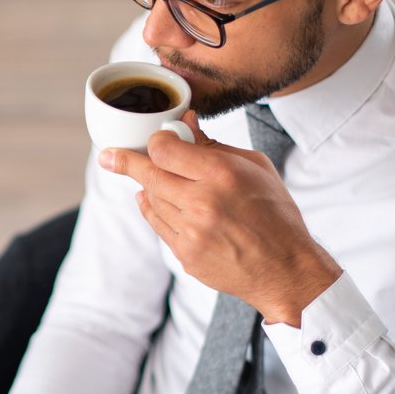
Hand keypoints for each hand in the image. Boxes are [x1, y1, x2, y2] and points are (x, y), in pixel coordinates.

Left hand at [99, 110, 341, 325]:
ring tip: (148, 178)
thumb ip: (214, 146)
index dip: (156, 141)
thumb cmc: (275, 214)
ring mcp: (191, 232)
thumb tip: (185, 124)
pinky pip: (157, 225)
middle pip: (149, 174)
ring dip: (147, 186)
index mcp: (222, 175)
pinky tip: (152, 200)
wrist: (285, 269)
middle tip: (109, 155)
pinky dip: (151, 210)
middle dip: (126, 161)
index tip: (155, 140)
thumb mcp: (255, 168)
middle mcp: (203, 203)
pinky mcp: (185, 255)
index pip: (165, 149)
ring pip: (150, 200)